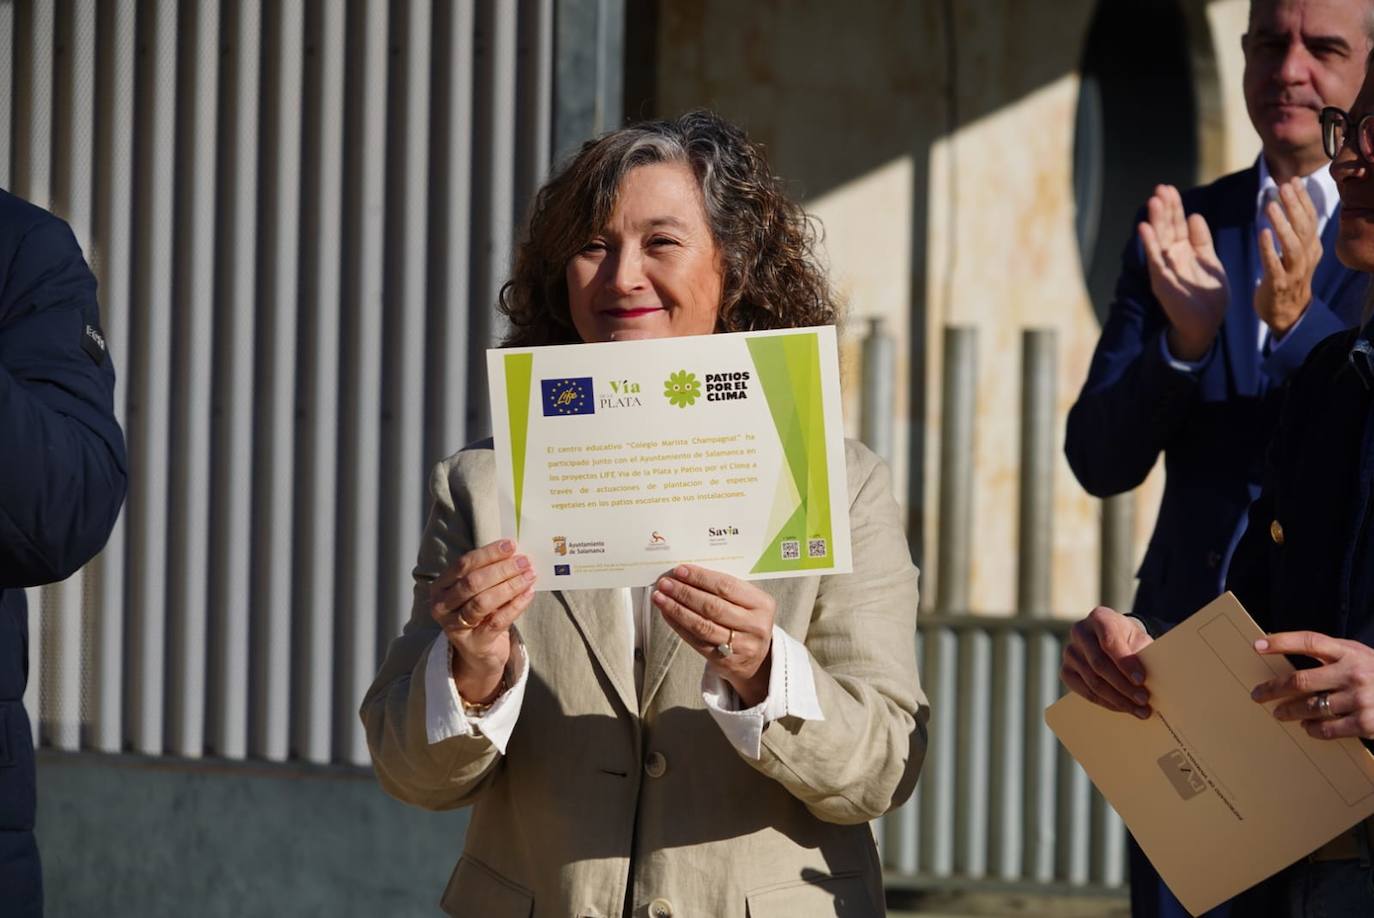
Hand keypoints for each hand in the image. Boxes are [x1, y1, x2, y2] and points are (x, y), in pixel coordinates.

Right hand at [430, 539, 536, 703]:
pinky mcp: (475, 643)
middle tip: (524, 561)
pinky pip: (497, 621)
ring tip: (529, 575)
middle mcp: (442, 607)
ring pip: (483, 601)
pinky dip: (516, 605)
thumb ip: (489, 573)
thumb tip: (515, 552)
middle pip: (473, 582)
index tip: (510, 545)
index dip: (488, 553)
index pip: (463, 564)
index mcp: (440, 587)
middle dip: (501, 569)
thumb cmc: (480, 615)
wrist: (478, 654)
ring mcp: (456, 627)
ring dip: (510, 585)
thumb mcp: (477, 592)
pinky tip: (529, 593)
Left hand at [652, 565, 774, 706]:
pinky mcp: (725, 661)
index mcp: (762, 604)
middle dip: (685, 593)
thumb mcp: (748, 601)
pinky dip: (678, 626)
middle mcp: (754, 625)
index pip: (726, 586)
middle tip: (665, 583)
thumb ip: (724, 588)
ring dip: (677, 609)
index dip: (700, 578)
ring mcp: (741, 646)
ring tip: (660, 597)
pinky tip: (667, 614)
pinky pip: (696, 641)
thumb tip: (687, 574)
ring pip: (702, 625)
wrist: (756, 659)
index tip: (680, 571)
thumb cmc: (747, 621)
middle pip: (712, 606)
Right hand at [1060, 606, 1153, 717]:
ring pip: (1092, 681)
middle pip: (1099, 664)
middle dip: (1123, 686)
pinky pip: (1084, 692)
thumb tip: (1153, 681)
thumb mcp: (1139, 639)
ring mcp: (1070, 652)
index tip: (1141, 680)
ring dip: (1118, 699)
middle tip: (1143, 699)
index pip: (1109, 642)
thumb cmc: (1129, 640)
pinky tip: (1122, 707)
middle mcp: (1080, 632)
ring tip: (1138, 709)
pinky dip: (1105, 703)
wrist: (1113, 639)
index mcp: (1099, 618)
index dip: (1125, 663)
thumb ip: (1143, 654)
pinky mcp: (1066, 671)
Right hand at [1138, 184, 1229, 360]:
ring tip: (1153, 201)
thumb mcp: (1211, 261)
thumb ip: (1202, 240)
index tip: (1170, 189)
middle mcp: (1172, 256)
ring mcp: (1165, 268)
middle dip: (1164, 208)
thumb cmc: (1209, 296)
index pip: (1178, 224)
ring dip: (1155, 220)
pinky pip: (1154, 259)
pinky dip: (1149, 244)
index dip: (1174, 207)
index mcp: (1185, 251)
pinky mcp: (1161, 280)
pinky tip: (1144, 228)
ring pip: (1159, 239)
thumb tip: (1195, 215)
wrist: (1206, 323)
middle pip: (1167, 227)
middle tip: (1160, 188)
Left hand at [1251, 631, 1373, 739]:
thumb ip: (1333, 656)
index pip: (1311, 641)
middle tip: (1257, 694)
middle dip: (1273, 688)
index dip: (1282, 642)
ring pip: (1310, 706)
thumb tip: (1289, 663)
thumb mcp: (1361, 656)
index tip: (1257, 645)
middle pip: (1300, 680)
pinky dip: (1312, 729)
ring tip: (1279, 713)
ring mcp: (1361, 698)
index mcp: (1351, 652)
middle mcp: (1354, 672)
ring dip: (1289, 711)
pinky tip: (1307, 727)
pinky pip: (1327, 728)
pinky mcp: (1366, 723)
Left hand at [1255, 179, 1321, 338]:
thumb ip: (1295, 228)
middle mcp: (1306, 257)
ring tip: (1271, 206)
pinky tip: (1262, 233)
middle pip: (1304, 227)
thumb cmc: (1288, 277)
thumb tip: (1290, 197)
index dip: (1302, 199)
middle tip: (1283, 186)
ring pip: (1292, 245)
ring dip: (1282, 224)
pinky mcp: (1278, 284)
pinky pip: (1274, 265)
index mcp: (1312, 247)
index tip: (1293, 180)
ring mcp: (1294, 272)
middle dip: (1294, 205)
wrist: (1288, 314)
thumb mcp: (1296, 251)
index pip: (1310, 218)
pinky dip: (1269, 249)